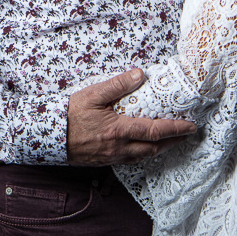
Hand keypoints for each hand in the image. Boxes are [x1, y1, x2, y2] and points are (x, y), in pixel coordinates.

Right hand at [67, 68, 195, 166]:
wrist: (46, 137)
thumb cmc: (68, 114)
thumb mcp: (92, 94)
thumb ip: (117, 84)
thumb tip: (140, 75)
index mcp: (118, 130)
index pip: (154, 131)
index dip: (175, 128)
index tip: (191, 125)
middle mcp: (118, 147)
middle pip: (154, 148)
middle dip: (173, 141)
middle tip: (188, 133)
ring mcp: (112, 157)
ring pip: (144, 156)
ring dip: (161, 149)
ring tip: (172, 140)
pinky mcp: (105, 161)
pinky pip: (131, 160)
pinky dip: (144, 154)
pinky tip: (146, 147)